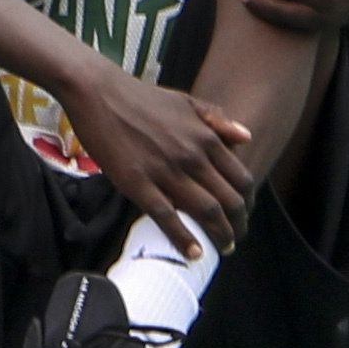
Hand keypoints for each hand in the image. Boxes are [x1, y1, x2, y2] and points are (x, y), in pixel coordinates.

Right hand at [67, 64, 254, 252]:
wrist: (100, 95)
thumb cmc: (143, 98)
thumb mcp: (188, 101)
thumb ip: (218, 120)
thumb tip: (247, 137)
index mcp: (207, 138)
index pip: (241, 178)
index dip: (248, 201)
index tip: (245, 215)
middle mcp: (193, 156)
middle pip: (229, 200)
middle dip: (238, 224)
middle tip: (237, 238)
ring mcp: (166, 171)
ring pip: (204, 211)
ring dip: (219, 234)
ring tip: (223, 248)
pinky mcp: (137, 184)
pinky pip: (167, 217)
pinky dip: (183, 238)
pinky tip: (193, 252)